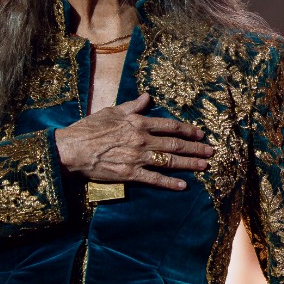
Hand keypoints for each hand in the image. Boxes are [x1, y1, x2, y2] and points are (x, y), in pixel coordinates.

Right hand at [54, 94, 213, 190]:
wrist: (71, 149)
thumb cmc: (89, 128)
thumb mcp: (111, 111)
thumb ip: (132, 106)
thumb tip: (147, 97)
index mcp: (138, 123)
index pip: (170, 126)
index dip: (188, 131)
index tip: (200, 134)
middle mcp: (142, 140)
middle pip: (175, 144)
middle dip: (195, 148)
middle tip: (211, 152)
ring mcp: (137, 158)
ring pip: (169, 161)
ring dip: (189, 164)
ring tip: (204, 166)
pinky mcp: (130, 174)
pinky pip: (154, 179)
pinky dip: (169, 183)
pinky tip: (183, 186)